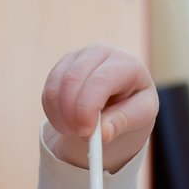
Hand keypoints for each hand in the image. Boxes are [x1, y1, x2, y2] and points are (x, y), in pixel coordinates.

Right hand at [41, 43, 157, 171]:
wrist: (123, 98)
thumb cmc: (135, 106)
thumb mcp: (140, 117)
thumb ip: (123, 122)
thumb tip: (103, 134)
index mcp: (126, 63)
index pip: (100, 80)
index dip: (88, 107)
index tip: (86, 132)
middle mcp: (100, 52)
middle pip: (73, 79)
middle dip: (71, 113)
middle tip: (79, 135)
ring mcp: (77, 56)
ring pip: (56, 87)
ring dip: (62, 116)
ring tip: (78, 132)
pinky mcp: (62, 67)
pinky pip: (48, 93)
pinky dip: (54, 114)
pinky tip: (69, 124)